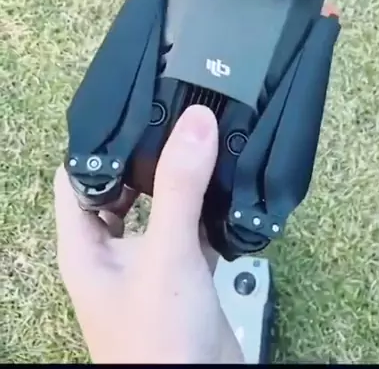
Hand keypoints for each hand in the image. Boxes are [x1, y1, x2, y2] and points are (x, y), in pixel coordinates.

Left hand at [55, 105, 243, 364]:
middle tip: (173, 116)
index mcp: (85, 247)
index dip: (98, 142)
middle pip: (122, 188)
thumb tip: (194, 123)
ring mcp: (150, 266)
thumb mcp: (166, 254)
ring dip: (181, 181)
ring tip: (202, 140)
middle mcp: (113, 253)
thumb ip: (180, 188)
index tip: (131, 106)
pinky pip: (194, 230)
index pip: (77, 177)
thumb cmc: (157, 346)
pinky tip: (229, 188)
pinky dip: (210, 209)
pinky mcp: (185, 277)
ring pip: (161, 208)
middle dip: (146, 155)